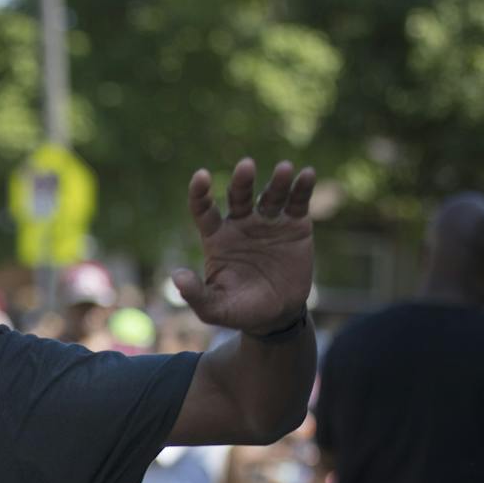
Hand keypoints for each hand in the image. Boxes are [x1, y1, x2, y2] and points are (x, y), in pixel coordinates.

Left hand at [172, 159, 315, 335]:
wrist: (276, 316)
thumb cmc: (239, 310)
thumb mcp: (214, 308)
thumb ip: (196, 294)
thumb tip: (176, 276)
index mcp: (217, 238)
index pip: (204, 210)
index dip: (200, 193)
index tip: (201, 176)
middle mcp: (241, 223)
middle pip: (239, 196)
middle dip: (242, 181)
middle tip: (246, 166)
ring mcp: (268, 221)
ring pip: (271, 195)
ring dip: (277, 181)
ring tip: (284, 169)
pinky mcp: (295, 225)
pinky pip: (298, 202)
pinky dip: (302, 187)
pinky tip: (306, 175)